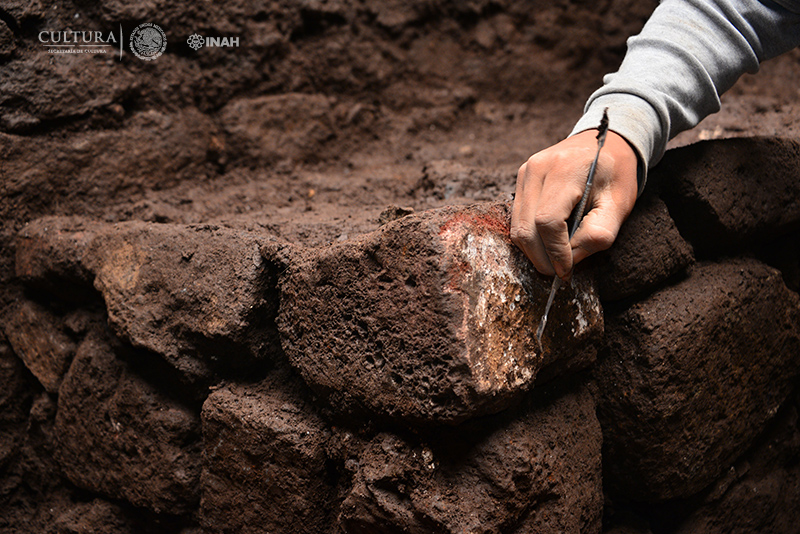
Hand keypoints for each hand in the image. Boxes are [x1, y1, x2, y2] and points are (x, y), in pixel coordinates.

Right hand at [511, 129, 638, 279]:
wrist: (605, 142)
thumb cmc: (615, 174)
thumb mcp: (620, 204)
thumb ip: (599, 234)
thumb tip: (570, 259)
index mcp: (565, 170)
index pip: (548, 222)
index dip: (556, 252)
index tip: (567, 271)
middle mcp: (537, 169)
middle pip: (526, 228)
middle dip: (542, 258)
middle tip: (560, 272)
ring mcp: (525, 173)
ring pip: (517, 227)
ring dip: (535, 251)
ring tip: (557, 258)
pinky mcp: (520, 180)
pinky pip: (517, 219)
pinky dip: (532, 238)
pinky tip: (550, 242)